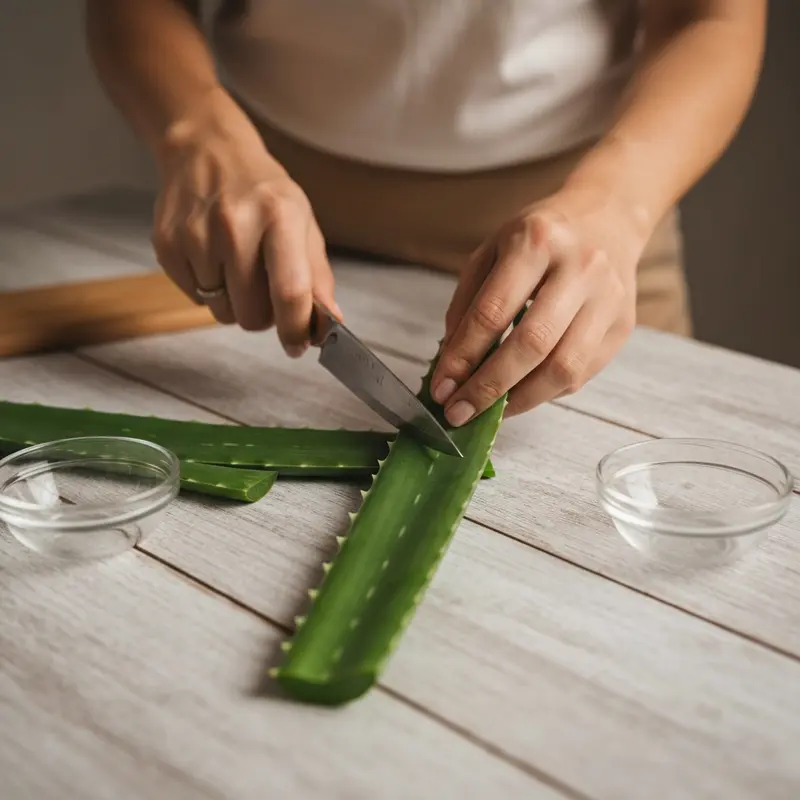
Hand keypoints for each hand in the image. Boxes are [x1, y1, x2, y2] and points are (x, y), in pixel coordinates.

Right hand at [151, 90, 338, 356]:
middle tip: (266, 288)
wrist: (207, 151)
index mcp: (279, 216)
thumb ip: (317, 278)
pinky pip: (196, 299)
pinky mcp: (167, 245)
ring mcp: (196, 235)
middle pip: (252, 315)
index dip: (296, 329)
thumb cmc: (264, 193)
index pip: (290, 292)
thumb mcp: (302, 224)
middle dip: (265, 316)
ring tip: (238, 266)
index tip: (299, 344)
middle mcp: (234, 224)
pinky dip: (210, 289)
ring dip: (236, 302)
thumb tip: (331, 325)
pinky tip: (214, 257)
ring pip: (223, 313)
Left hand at [430, 186, 647, 423]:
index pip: (492, 312)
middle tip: (459, 413)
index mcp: (536, 241)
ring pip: (563, 368)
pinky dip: (546, 392)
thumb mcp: (493, 250)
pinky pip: (582, 374)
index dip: (462, 357)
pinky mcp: (622, 325)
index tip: (441, 388)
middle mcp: (579, 268)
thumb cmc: (541, 237)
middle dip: (489, 387)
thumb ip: (468, 303)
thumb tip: (451, 365)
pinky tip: (521, 395)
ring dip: (520, 400)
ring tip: (490, 413)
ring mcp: (608, 298)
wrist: (609, 217)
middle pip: (531, 344)